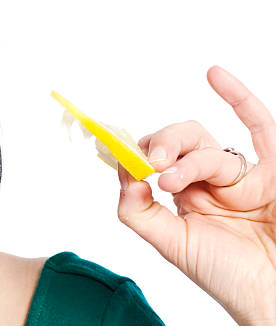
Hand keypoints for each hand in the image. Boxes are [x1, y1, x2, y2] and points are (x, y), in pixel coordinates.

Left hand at [117, 66, 275, 325]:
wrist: (269, 295)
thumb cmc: (226, 276)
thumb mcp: (171, 244)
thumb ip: (139, 211)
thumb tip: (123, 172)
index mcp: (184, 197)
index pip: (154, 160)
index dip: (135, 151)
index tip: (111, 143)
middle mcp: (209, 181)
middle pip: (178, 142)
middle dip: (160, 145)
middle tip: (151, 160)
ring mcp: (241, 175)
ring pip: (206, 144)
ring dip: (187, 156)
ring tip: (172, 179)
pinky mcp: (272, 172)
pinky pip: (260, 127)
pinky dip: (239, 98)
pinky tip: (215, 74)